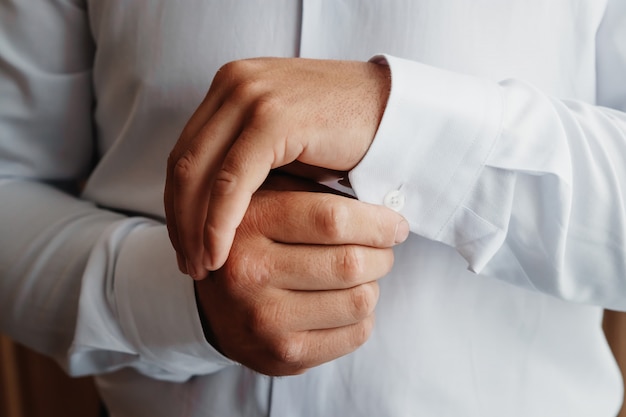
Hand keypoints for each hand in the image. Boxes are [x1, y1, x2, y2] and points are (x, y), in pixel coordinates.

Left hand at [165, 57, 390, 276]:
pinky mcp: (274, 118)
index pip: (186, 152)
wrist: (397, 110)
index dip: (177, 203)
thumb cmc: (346, 134)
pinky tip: (218, 252)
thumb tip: (218, 206)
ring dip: (193, 227)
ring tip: (200, 267)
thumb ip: (250, 161)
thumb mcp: (286, 145)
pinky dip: (218, 221)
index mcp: (232, 86)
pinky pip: (232, 180)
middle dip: (178, 220)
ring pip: (198, 173)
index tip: (184, 244)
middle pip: (183, 163)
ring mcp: (252, 96)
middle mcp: (234, 84)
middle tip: (187, 263)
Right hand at [194, 175, 407, 375]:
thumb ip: (312, 190)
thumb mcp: (268, 199)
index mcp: (248, 225)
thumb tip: (380, 199)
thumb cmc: (253, 242)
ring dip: (372, 285)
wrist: (213, 305)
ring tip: (359, 276)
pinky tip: (343, 302)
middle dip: (381, 255)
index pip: (331, 220)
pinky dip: (362, 316)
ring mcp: (265, 321)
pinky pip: (355, 334)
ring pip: (360, 301)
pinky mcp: (283, 356)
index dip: (376, 222)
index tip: (395, 224)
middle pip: (350, 264)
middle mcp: (250, 275)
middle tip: (381, 249)